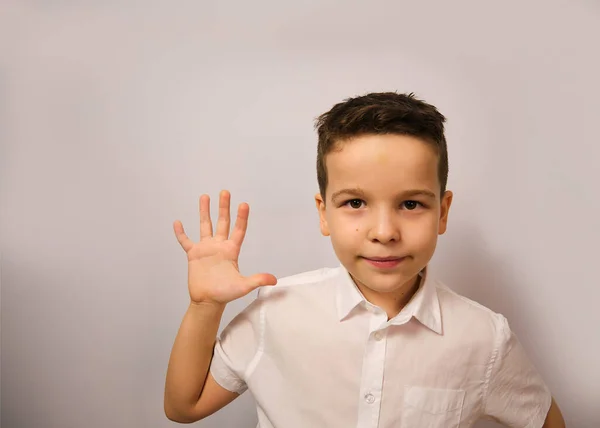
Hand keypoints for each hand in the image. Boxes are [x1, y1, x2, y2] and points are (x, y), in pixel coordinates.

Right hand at [173, 190, 276, 304]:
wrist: (208, 302)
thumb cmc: (225, 294)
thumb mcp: (243, 286)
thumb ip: (257, 280)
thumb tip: (274, 280)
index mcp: (231, 250)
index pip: (239, 230)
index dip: (241, 217)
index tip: (244, 204)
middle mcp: (219, 246)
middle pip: (222, 222)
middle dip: (223, 207)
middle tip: (225, 192)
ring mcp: (206, 249)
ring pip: (205, 226)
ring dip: (204, 211)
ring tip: (205, 196)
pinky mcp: (193, 255)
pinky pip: (185, 241)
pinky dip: (181, 233)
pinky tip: (177, 222)